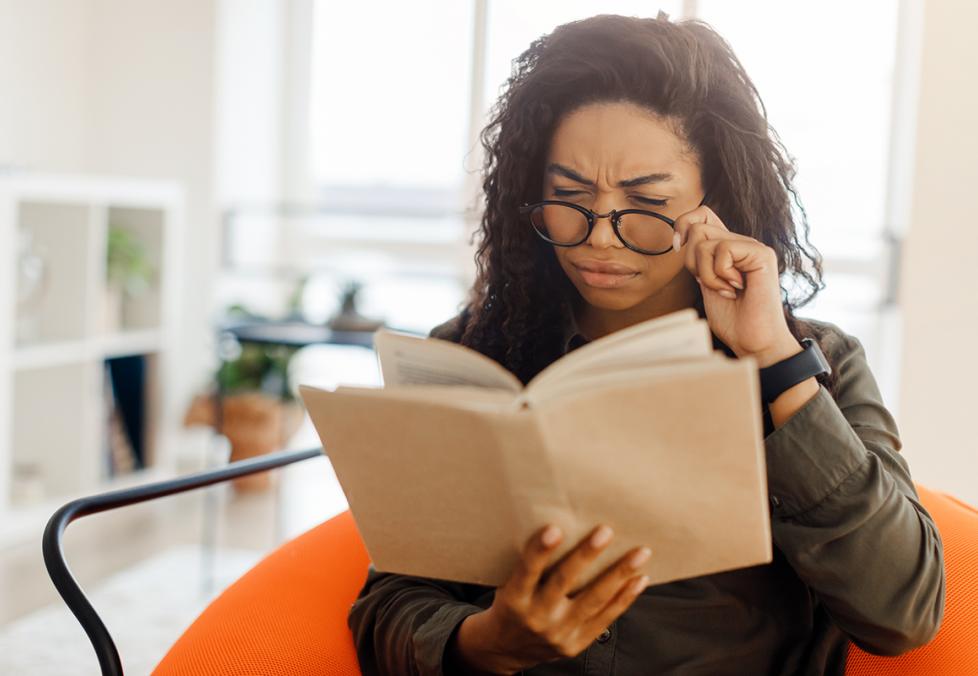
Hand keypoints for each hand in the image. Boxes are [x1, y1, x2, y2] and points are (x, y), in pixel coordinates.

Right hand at [447, 524, 650, 674]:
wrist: (507, 648)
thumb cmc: (511, 604)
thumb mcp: (507, 584)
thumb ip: (529, 564)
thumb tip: (561, 526)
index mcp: (514, 599)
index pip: (527, 571)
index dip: (540, 551)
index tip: (554, 529)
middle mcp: (537, 617)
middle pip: (564, 583)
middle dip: (586, 556)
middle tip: (605, 531)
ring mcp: (559, 633)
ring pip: (594, 600)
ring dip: (619, 574)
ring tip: (640, 554)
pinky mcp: (576, 644)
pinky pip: (605, 619)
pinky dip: (624, 598)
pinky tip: (638, 579)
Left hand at [671, 206, 798, 365]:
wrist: (753, 341)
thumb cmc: (732, 319)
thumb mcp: (705, 283)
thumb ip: (698, 260)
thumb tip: (680, 238)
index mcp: (727, 248)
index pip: (702, 214)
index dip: (684, 225)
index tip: (678, 248)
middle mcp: (741, 243)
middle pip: (696, 226)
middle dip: (691, 260)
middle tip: (709, 283)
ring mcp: (752, 247)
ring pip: (704, 240)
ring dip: (706, 272)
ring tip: (725, 290)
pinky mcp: (762, 254)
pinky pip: (723, 250)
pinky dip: (719, 275)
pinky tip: (735, 289)